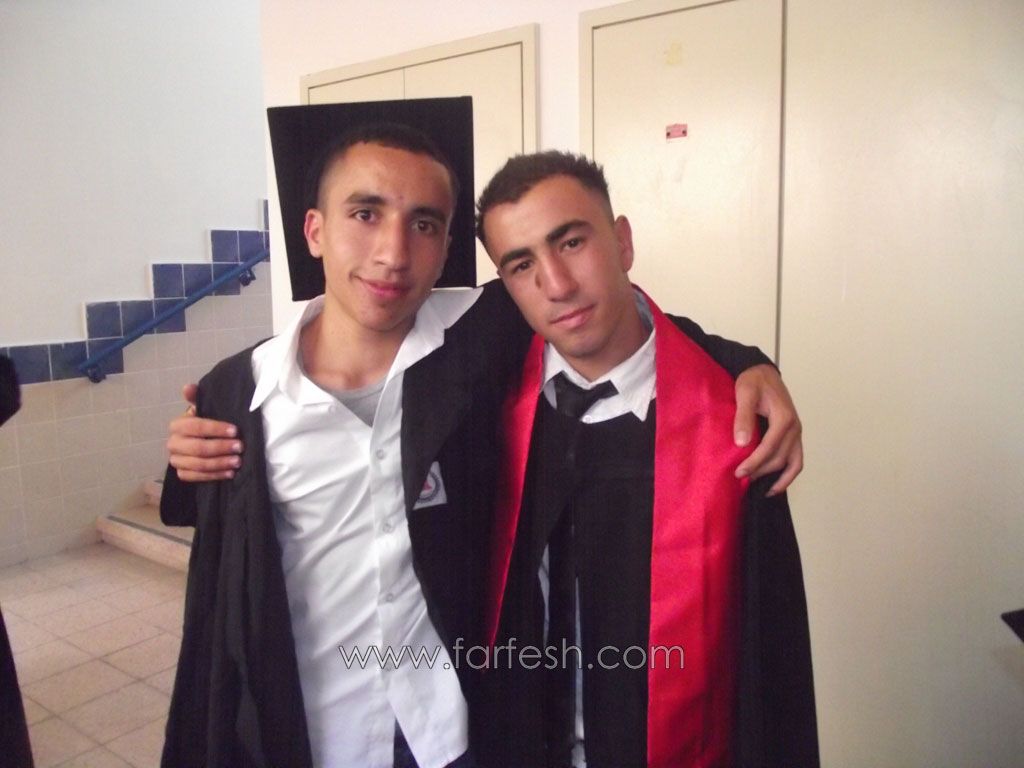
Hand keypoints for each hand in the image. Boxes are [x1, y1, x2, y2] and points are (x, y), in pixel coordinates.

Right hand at [167, 384, 243, 481]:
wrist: (198, 441)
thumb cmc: (204, 422)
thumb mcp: (202, 409)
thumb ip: (196, 398)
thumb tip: (187, 387)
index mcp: (177, 425)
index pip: (195, 427)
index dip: (215, 428)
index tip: (235, 430)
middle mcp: (173, 443)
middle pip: (198, 448)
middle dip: (221, 448)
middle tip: (240, 447)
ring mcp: (176, 460)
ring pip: (198, 464)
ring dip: (220, 463)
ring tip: (238, 461)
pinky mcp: (182, 473)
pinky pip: (196, 477)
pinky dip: (214, 476)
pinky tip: (229, 473)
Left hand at [732, 365, 802, 494]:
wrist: (762, 372)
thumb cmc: (753, 381)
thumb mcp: (745, 394)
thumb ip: (743, 417)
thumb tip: (741, 443)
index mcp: (784, 418)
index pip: (770, 447)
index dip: (755, 462)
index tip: (739, 471)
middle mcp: (795, 427)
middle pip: (780, 458)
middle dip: (761, 470)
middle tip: (741, 477)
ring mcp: (797, 432)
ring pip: (793, 463)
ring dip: (778, 478)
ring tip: (761, 489)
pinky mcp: (794, 435)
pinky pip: (796, 459)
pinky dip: (788, 474)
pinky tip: (775, 485)